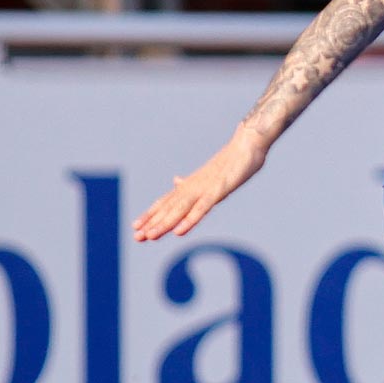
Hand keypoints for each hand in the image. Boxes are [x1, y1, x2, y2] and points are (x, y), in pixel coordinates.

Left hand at [132, 128, 268, 241]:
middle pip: (169, 207)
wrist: (247, 145)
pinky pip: (202, 208)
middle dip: (153, 222)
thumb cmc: (232, 160)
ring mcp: (205, 188)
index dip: (151, 214)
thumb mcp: (209, 174)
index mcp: (190, 185)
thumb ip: (191, 182)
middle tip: (137, 237)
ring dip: (165, 223)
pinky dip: (189, 220)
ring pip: (180, 209)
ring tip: (150, 236)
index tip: (136, 226)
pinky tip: (179, 232)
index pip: (166, 201)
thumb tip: (175, 181)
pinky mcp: (219, 190)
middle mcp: (193, 186)